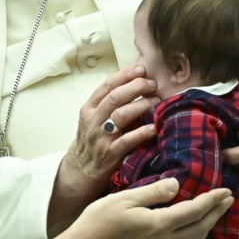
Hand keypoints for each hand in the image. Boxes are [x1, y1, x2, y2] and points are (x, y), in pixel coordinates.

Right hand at [41, 178, 233, 238]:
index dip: (212, 201)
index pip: (193, 211)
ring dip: (208, 227)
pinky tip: (191, 229)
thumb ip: (153, 192)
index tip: (226, 191)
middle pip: (200, 229)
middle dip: (216, 214)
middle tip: (228, 200)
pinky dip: (194, 236)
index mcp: (158, 225)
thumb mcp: (124, 199)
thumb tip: (178, 184)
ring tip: (214, 214)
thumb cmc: (98, 221)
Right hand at [49, 66, 157, 229]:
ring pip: (120, 115)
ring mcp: (100, 138)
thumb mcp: (94, 119)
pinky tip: (154, 127)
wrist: (81, 170)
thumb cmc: (93, 141)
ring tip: (157, 100)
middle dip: (135, 87)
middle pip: (114, 97)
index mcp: (89, 108)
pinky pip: (126, 141)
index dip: (125, 75)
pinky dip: (141, 133)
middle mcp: (92, 121)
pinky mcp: (109, 154)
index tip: (141, 68)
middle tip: (152, 84)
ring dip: (141, 105)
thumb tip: (137, 83)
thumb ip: (111, 104)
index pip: (106, 86)